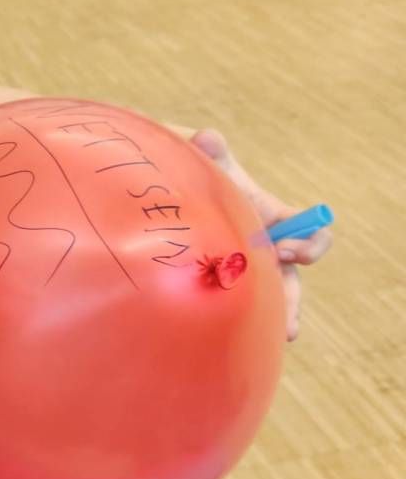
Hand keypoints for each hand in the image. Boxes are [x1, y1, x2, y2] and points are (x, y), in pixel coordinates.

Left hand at [188, 129, 331, 342]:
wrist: (170, 188)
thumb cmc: (197, 169)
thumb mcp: (205, 158)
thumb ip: (209, 149)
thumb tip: (207, 138)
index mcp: (273, 215)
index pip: (308, 230)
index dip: (308, 243)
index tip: (284, 248)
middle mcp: (267, 244)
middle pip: (294, 275)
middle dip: (294, 299)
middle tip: (289, 322)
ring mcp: (247, 264)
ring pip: (272, 296)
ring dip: (279, 317)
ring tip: (281, 336)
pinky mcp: (224, 279)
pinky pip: (244, 304)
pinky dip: (250, 321)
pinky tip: (242, 341)